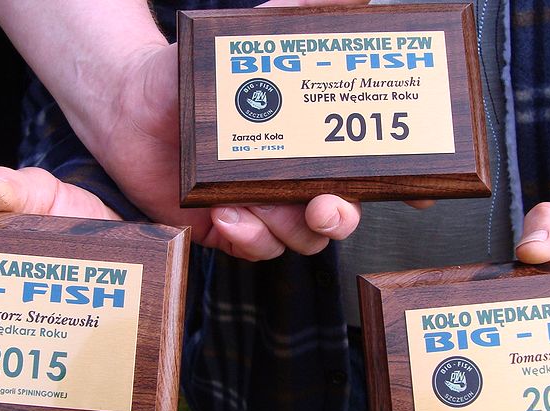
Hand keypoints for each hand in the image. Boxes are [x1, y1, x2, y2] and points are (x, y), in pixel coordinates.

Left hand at [62, 0, 370, 260]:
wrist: (130, 103)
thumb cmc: (192, 73)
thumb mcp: (247, 42)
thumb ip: (294, 20)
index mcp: (310, 141)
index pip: (367, 168)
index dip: (398, 185)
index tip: (418, 194)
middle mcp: (295, 179)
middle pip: (341, 215)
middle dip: (341, 217)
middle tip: (326, 206)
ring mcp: (263, 207)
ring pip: (300, 240)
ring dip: (284, 228)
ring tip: (251, 203)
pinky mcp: (228, 228)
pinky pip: (254, 249)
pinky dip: (245, 237)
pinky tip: (225, 214)